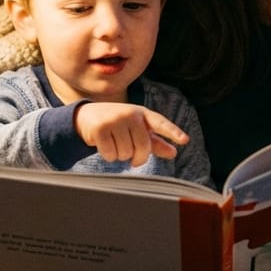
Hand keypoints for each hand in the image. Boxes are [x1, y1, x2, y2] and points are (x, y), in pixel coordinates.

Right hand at [74, 102, 188, 165]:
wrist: (86, 116)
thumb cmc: (117, 124)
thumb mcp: (136, 129)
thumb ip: (154, 142)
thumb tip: (173, 152)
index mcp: (142, 113)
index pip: (160, 123)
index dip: (173, 132)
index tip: (184, 140)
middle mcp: (130, 114)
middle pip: (142, 147)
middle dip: (137, 157)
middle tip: (132, 157)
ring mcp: (114, 120)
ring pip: (125, 153)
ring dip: (120, 155)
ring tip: (114, 143)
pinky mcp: (100, 128)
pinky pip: (110, 154)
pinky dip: (108, 155)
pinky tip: (104, 145)